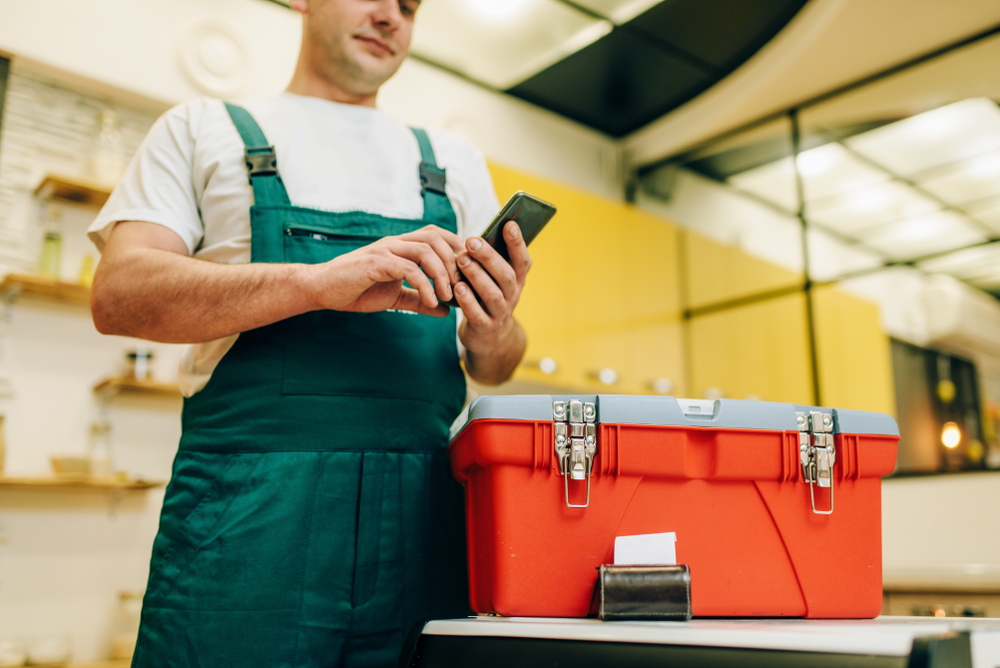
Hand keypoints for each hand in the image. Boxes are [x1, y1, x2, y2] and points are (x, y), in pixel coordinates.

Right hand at [305, 225, 464, 315]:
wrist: (323, 290)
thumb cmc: (357, 290)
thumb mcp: (395, 297)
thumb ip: (420, 300)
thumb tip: (445, 310)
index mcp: (401, 246)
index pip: (437, 235)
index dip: (457, 248)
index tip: (468, 271)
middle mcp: (395, 243)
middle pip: (436, 238)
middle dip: (454, 262)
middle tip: (461, 286)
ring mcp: (385, 250)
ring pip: (425, 250)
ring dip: (442, 274)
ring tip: (447, 296)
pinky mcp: (376, 263)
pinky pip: (408, 269)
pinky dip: (424, 285)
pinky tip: (430, 302)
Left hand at [455, 221, 531, 353]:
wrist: (488, 336)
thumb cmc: (486, 296)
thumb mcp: (493, 279)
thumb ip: (490, 260)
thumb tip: (476, 235)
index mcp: (517, 279)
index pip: (522, 260)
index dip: (517, 243)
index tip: (509, 224)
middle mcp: (512, 295)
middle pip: (505, 274)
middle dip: (489, 256)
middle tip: (470, 241)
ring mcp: (500, 312)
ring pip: (492, 293)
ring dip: (476, 275)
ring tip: (461, 260)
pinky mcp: (486, 327)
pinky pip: (478, 314)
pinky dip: (468, 301)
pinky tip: (458, 289)